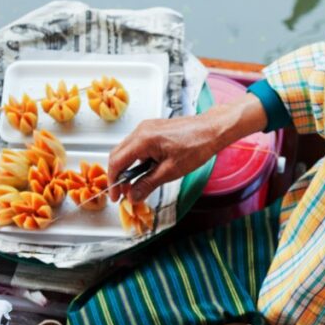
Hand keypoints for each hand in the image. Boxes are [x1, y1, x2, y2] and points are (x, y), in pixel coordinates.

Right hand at [108, 93, 267, 203]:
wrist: (211, 130)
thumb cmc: (196, 147)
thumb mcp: (170, 171)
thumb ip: (148, 184)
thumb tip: (133, 196)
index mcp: (143, 140)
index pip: (117, 162)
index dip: (113, 181)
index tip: (116, 196)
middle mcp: (141, 130)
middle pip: (118, 155)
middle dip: (118, 176)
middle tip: (124, 193)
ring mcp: (146, 128)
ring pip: (126, 150)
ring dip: (127, 168)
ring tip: (136, 185)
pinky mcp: (152, 129)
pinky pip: (136, 145)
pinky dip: (136, 160)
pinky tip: (145, 171)